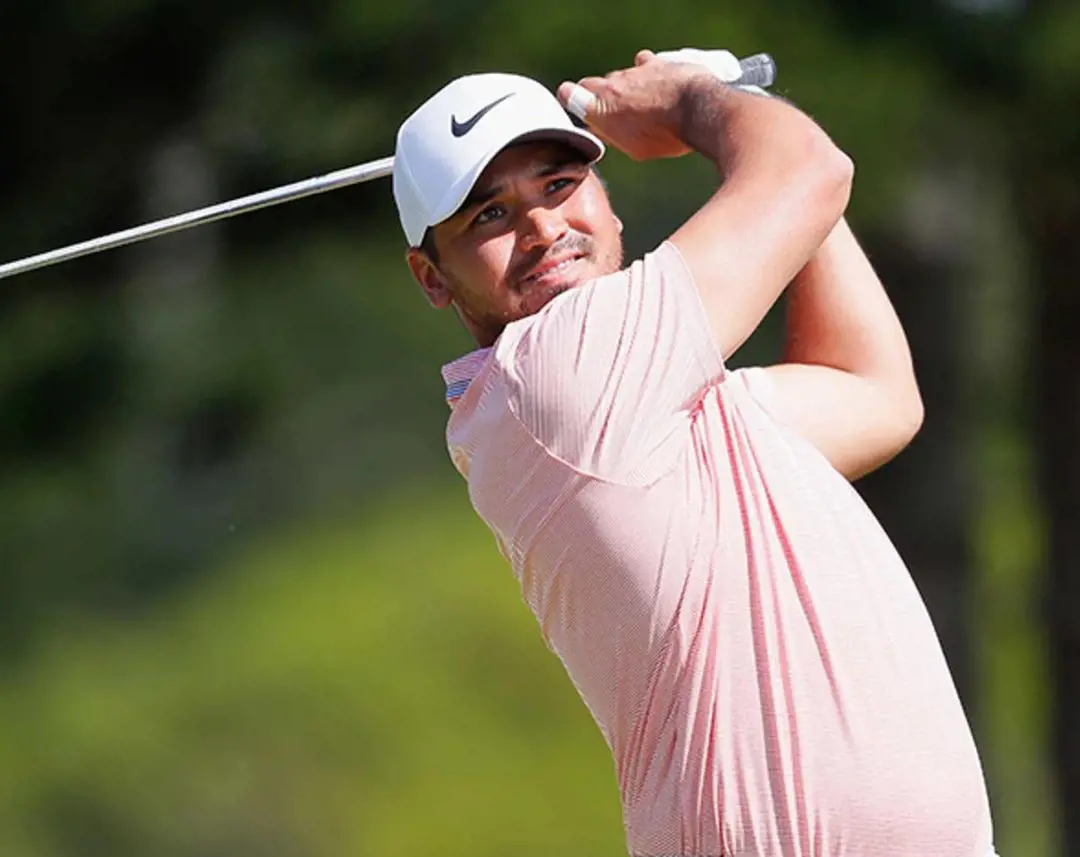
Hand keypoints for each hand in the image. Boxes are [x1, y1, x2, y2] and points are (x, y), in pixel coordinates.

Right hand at [556, 50, 712, 160]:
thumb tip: (606, 130)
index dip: (570, 96)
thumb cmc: (667, 136)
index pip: (570, 93)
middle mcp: (613, 84)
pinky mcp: (655, 63)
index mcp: (601, 108)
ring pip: (620, 75)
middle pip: (596, 84)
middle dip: (601, 96)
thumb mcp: (636, 148)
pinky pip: (643, 64)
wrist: (698, 110)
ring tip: (640, 102)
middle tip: (613, 112)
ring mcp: (634, 71)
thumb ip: (616, 135)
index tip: (570, 99)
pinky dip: (647, 73)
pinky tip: (657, 83)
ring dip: (625, 86)